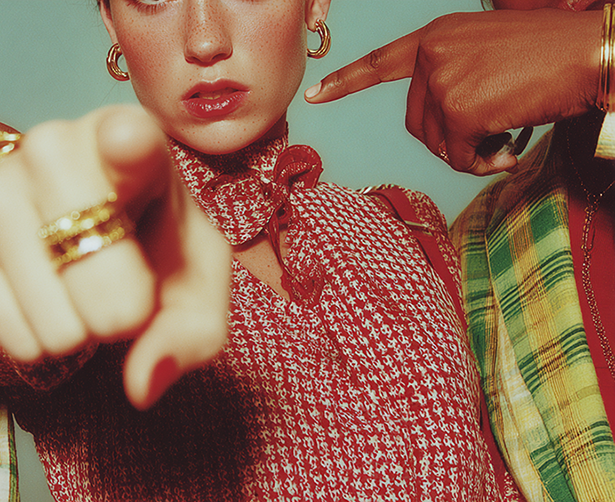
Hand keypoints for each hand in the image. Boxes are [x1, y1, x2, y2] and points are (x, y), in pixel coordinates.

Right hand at [0, 106, 231, 409]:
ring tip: (80, 300)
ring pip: (41, 292)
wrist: (93, 245)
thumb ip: (188, 338)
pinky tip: (45, 315)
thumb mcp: (195, 293)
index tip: (127, 143)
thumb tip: (142, 385)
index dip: (126, 146)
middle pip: (85, 243)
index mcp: (134, 143)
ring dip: (74, 330)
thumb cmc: (154, 255)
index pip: (126, 137)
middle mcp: (56, 144)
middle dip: (116, 304)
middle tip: (124, 303)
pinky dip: (28, 340)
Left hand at [305, 9, 600, 174]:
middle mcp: (432, 57)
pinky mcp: (460, 110)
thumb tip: (443, 135)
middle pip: (417, 123)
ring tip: (505, 139)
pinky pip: (460, 157)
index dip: (346, 82)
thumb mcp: (486, 54)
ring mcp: (443, 82)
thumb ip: (453, 80)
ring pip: (437, 144)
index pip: (380, 63)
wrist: (588, 51)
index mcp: (436, 38)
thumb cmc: (547, 54)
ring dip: (470, 153)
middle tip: (490, 140)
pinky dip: (484, 162)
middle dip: (450, 140)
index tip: (315, 95)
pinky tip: (510, 148)